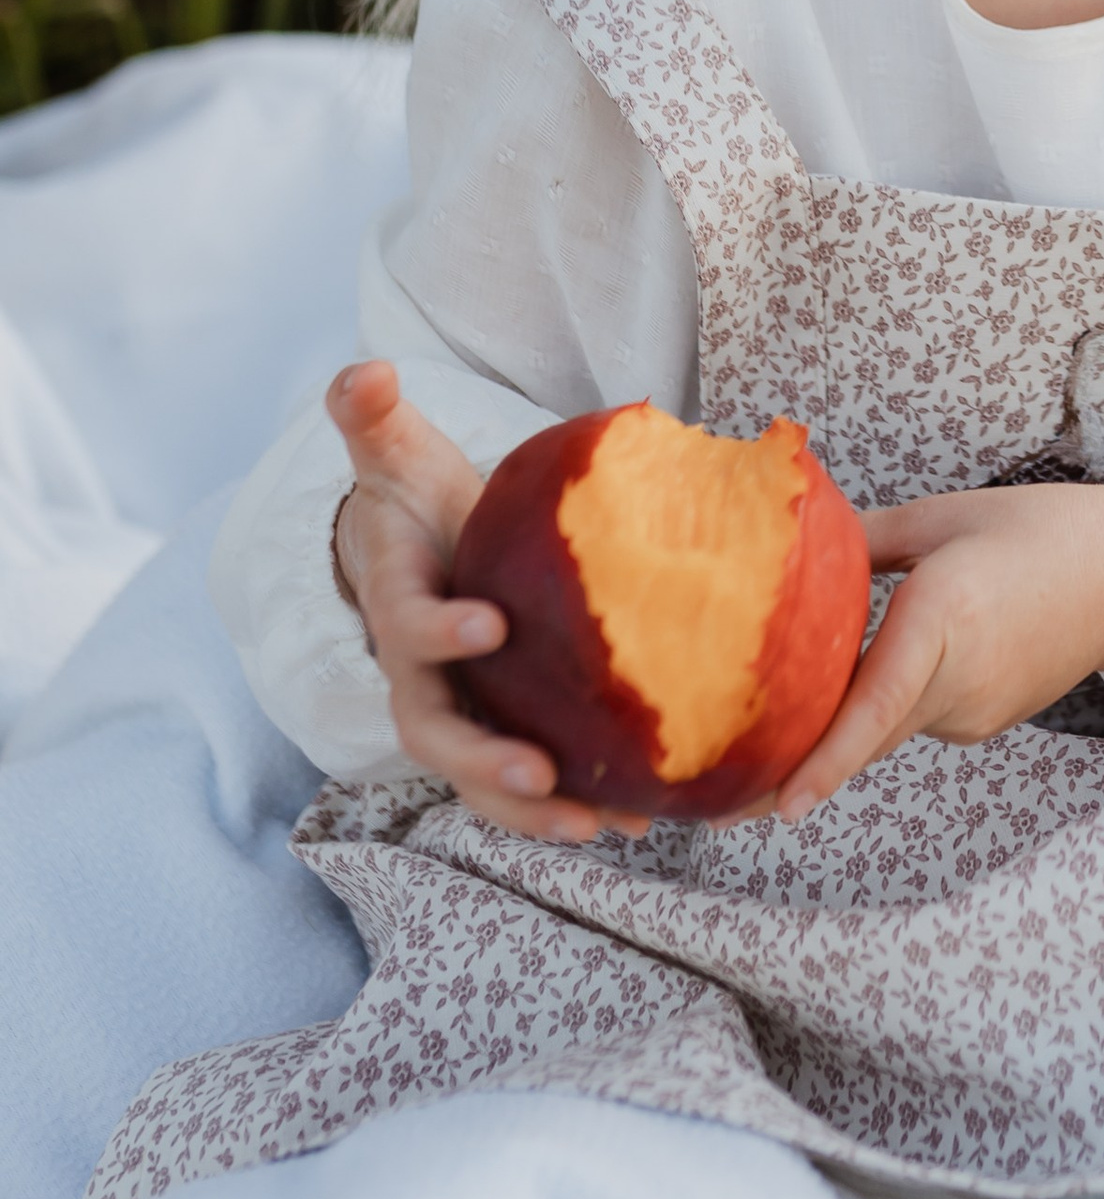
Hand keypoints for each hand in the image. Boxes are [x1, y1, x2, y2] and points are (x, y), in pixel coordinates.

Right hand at [324, 361, 644, 844]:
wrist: (419, 553)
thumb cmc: (416, 501)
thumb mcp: (397, 455)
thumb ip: (375, 416)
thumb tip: (366, 372)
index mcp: (397, 604)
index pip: (408, 626)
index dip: (440, 631)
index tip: (491, 625)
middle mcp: (417, 674)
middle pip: (434, 733)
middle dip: (481, 758)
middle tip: (538, 771)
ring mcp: (454, 712)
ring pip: (477, 780)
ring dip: (532, 809)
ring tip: (600, 827)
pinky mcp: (493, 733)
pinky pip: (524, 786)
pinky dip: (573, 808)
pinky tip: (641, 822)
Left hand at [769, 484, 1103, 822]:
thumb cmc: (1040, 530)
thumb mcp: (947, 516)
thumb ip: (863, 538)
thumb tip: (780, 549)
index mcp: (950, 613)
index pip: (882, 699)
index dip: (829, 755)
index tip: (783, 805)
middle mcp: (961, 678)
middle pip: (861, 735)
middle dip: (786, 772)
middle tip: (707, 801)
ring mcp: (973, 712)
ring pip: (878, 730)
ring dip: (821, 734)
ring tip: (741, 739)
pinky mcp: (977, 724)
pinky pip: (904, 721)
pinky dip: (864, 714)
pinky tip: (835, 693)